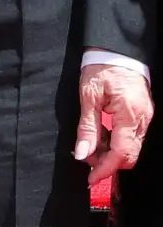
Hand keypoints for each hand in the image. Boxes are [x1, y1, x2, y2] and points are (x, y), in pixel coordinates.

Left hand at [74, 63, 153, 184]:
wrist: (116, 48)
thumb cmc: (101, 66)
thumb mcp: (88, 96)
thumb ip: (87, 127)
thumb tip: (82, 154)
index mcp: (129, 114)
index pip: (121, 153)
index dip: (105, 169)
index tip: (90, 178)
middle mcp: (142, 119)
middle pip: (129, 155)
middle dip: (108, 162)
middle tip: (87, 157)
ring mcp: (145, 116)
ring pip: (131, 147)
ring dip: (112, 152)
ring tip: (91, 143)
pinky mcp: (143, 113)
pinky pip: (132, 136)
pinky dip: (117, 141)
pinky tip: (102, 134)